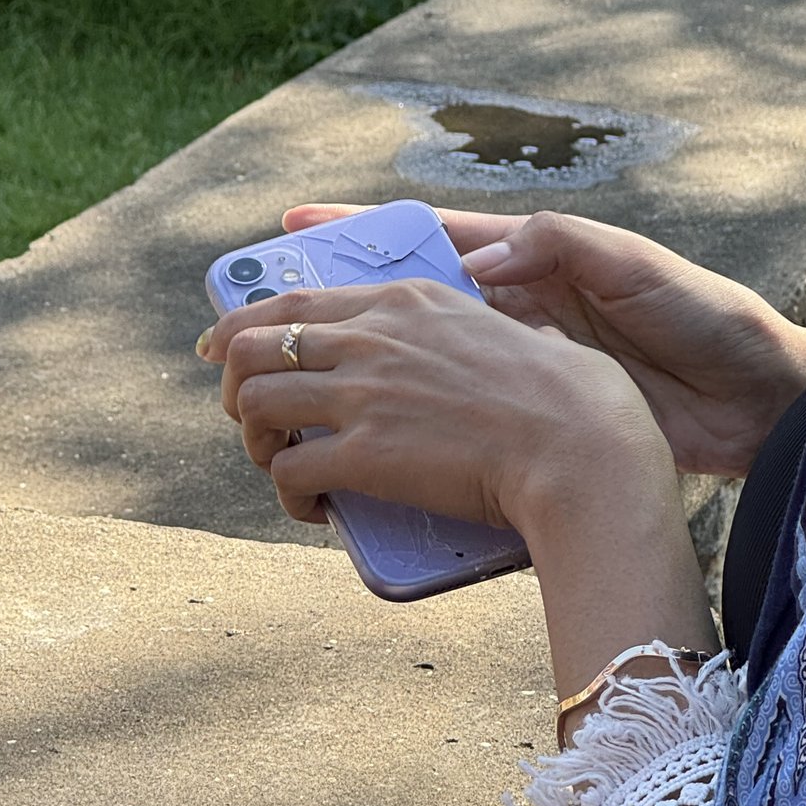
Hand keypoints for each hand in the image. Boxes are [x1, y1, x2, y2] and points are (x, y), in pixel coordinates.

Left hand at [197, 278, 669, 535]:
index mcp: (406, 299)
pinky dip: (287, 493)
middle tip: (250, 419)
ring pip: (252, 403)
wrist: (583, 449)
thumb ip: (458, 330)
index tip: (222, 351)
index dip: (242, 327)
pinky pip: (286, 468)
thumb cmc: (568, 398)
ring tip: (280, 464)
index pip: (293, 301)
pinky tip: (311, 505)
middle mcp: (374, 335)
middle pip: (250, 344)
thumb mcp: (501, 329)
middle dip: (234, 385)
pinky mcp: (364, 454)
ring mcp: (364, 393)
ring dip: (253, 441)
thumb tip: (453, 351)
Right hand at [283, 205, 805, 476]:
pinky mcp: (518, 425)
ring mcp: (503, 372)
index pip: (423, 238)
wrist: (750, 401)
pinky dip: (386, 441)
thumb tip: (467, 268)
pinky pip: (432, 433)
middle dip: (314, 314)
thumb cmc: (701, 320)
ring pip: (394, 372)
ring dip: (331, 380)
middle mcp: (500, 315)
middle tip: (244, 334)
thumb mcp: (631, 268)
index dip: (354, 233)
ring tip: (268, 394)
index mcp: (523, 264)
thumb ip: (551, 249)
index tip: (288, 229)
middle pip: (387, 307)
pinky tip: (345, 451)